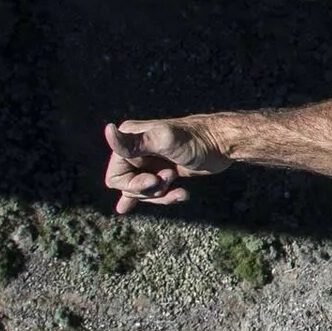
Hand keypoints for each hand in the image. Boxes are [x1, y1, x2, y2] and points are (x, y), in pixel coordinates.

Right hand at [103, 118, 226, 213]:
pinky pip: (154, 193)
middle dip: (150, 191)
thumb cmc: (194, 140)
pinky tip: (160, 200)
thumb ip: (134, 143)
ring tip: (179, 184)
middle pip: (128, 189)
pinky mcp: (165, 172)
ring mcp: (150, 162)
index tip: (156, 179)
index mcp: (130, 139)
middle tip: (169, 177)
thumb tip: (108, 130)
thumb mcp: (163, 141)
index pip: (115, 178)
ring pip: (143, 193)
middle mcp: (136, 150)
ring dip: (161, 195)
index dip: (134, 186)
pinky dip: (162, 199)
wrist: (223, 144)